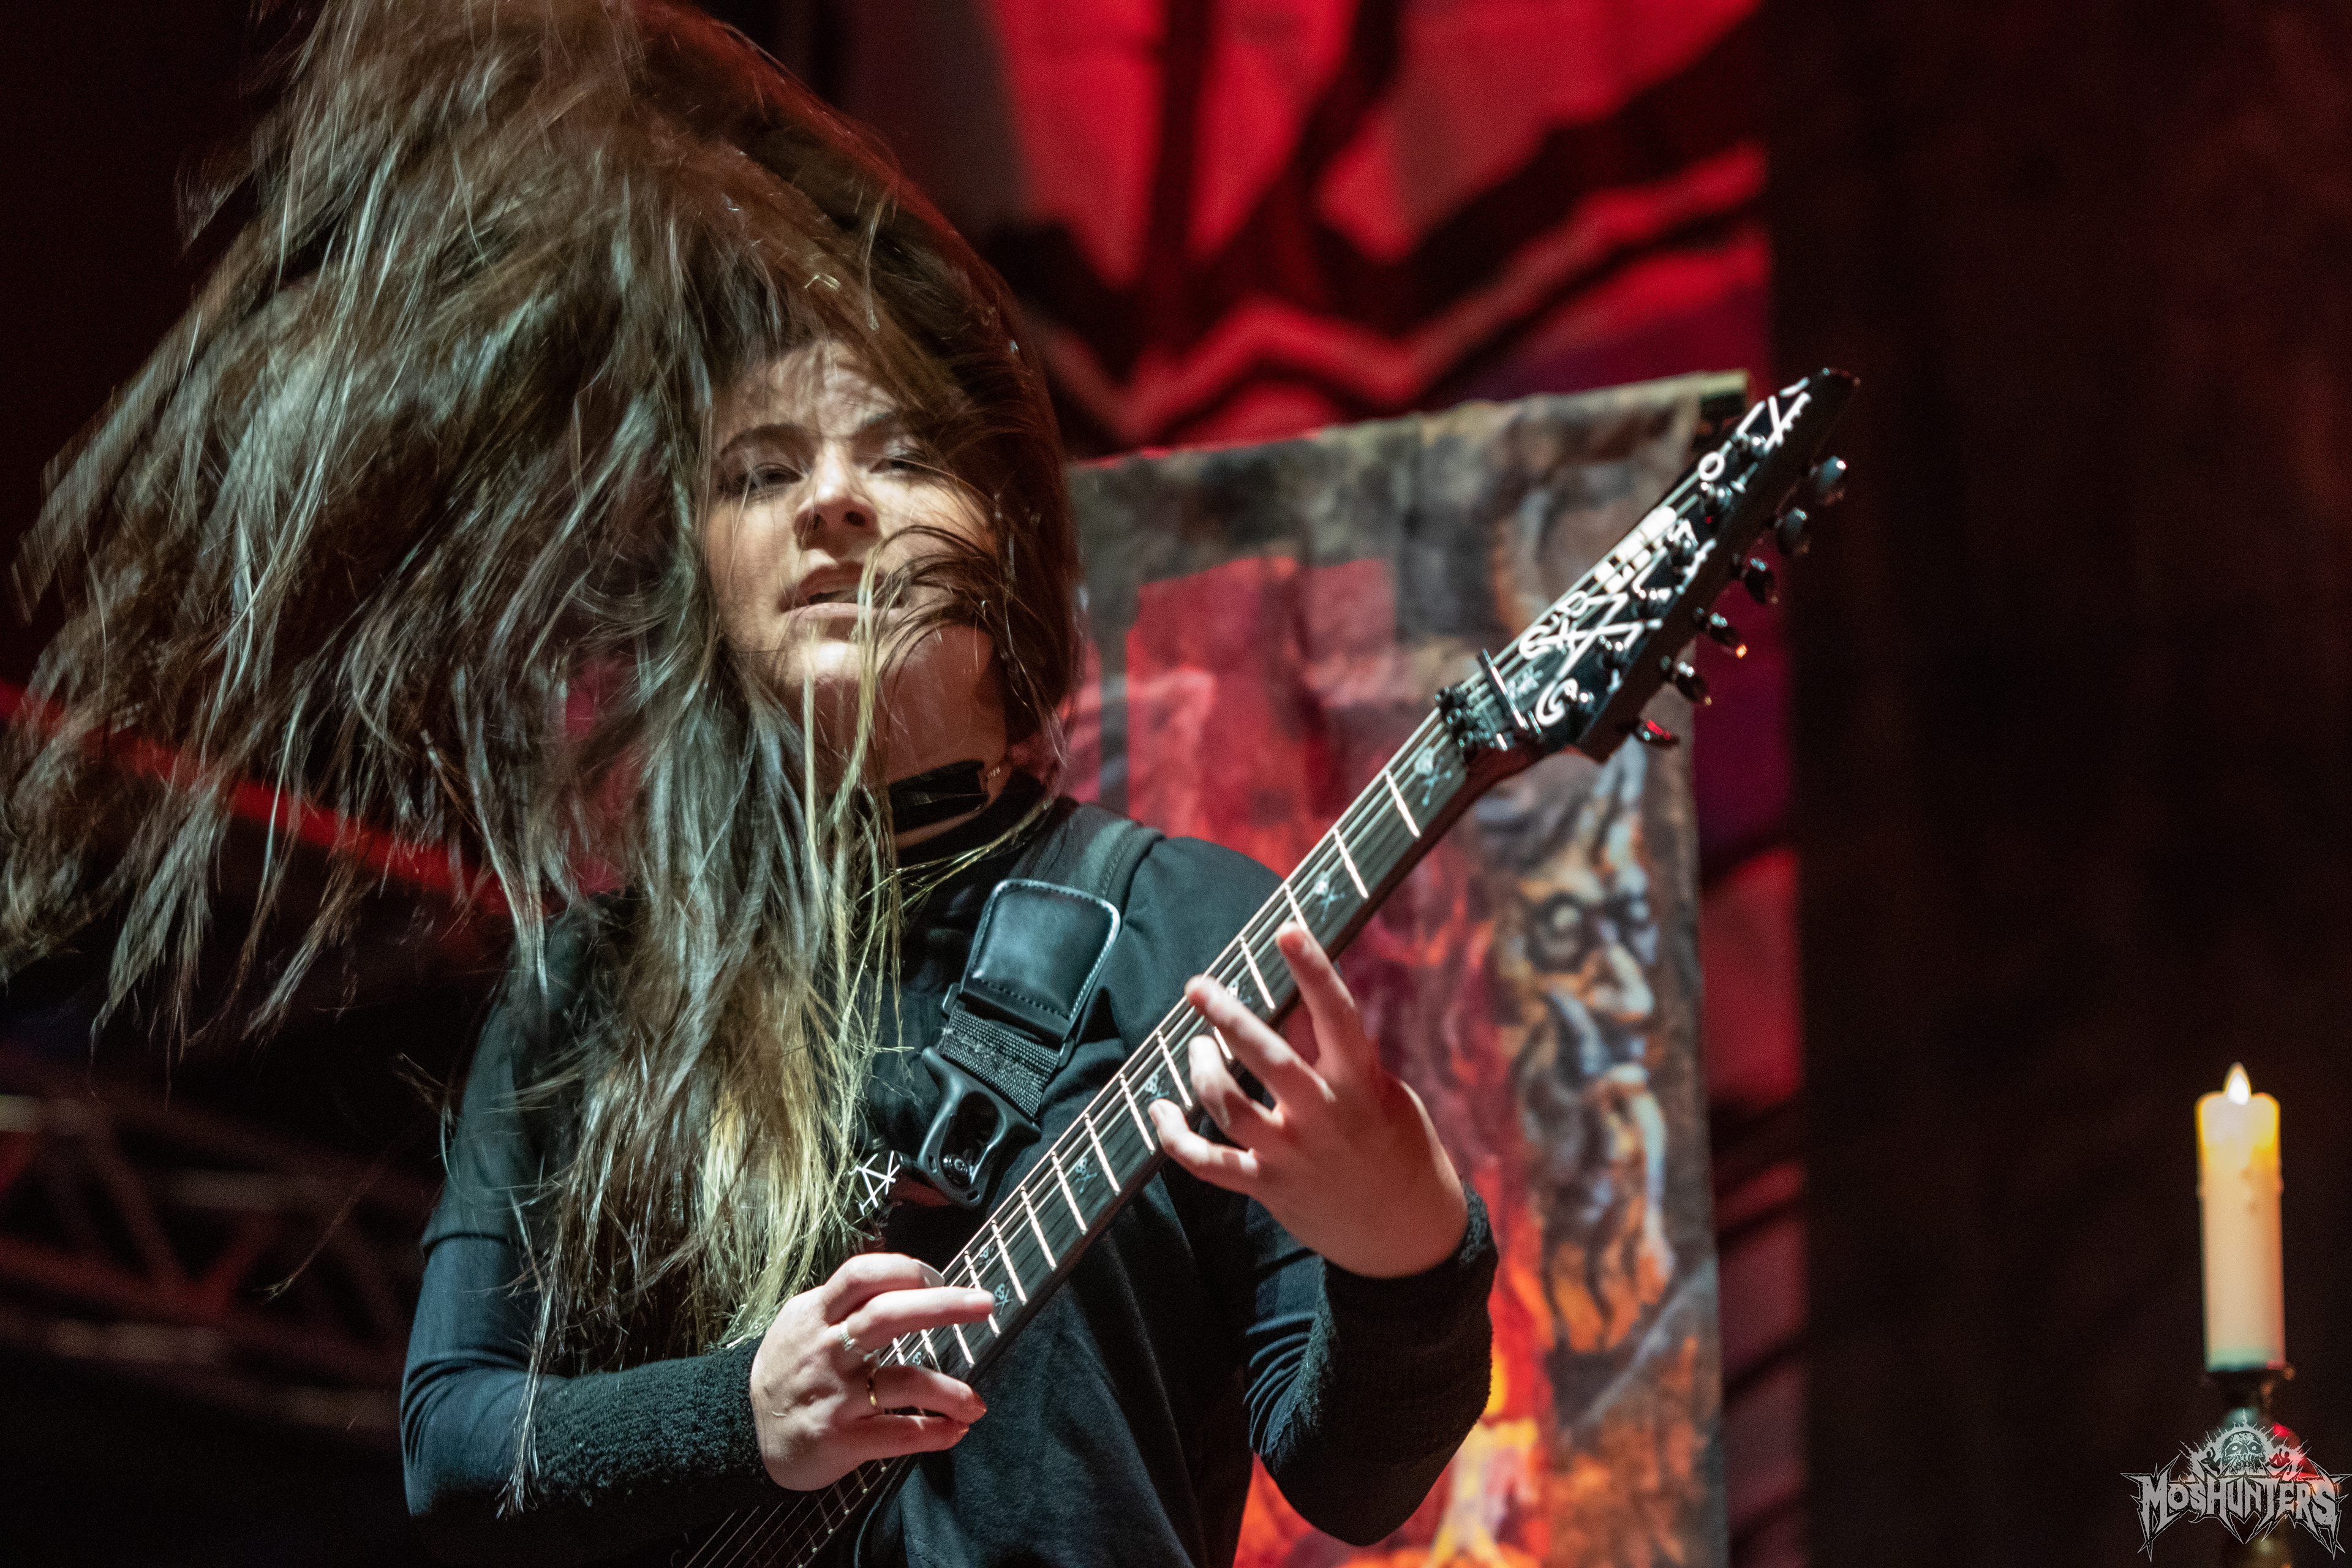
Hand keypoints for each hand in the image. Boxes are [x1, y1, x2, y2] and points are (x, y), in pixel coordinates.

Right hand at [749, 1252, 994, 1490]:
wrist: (743, 1433)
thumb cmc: (789, 1369)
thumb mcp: (802, 1322)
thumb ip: (846, 1300)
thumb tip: (908, 1273)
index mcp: (816, 1315)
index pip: (860, 1276)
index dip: (904, 1269)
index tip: (939, 1276)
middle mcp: (825, 1351)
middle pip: (886, 1315)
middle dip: (943, 1306)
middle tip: (985, 1304)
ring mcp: (833, 1397)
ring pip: (902, 1381)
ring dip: (949, 1390)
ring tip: (977, 1403)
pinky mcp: (840, 1440)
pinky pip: (897, 1434)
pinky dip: (933, 1433)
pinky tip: (956, 1429)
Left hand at [1149, 921, 1468, 1278]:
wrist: (1405, 1236)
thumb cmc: (1395, 1145)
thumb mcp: (1383, 1093)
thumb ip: (1336, 1054)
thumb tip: (1291, 1004)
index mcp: (1361, 1084)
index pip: (1336, 1016)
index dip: (1313, 971)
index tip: (1286, 931)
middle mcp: (1324, 1117)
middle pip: (1267, 1059)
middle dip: (1228, 1018)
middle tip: (1198, 986)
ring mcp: (1292, 1155)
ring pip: (1229, 1106)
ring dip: (1202, 1071)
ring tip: (1195, 1049)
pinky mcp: (1268, 1188)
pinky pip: (1207, 1163)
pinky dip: (1175, 1138)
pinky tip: (1160, 1113)